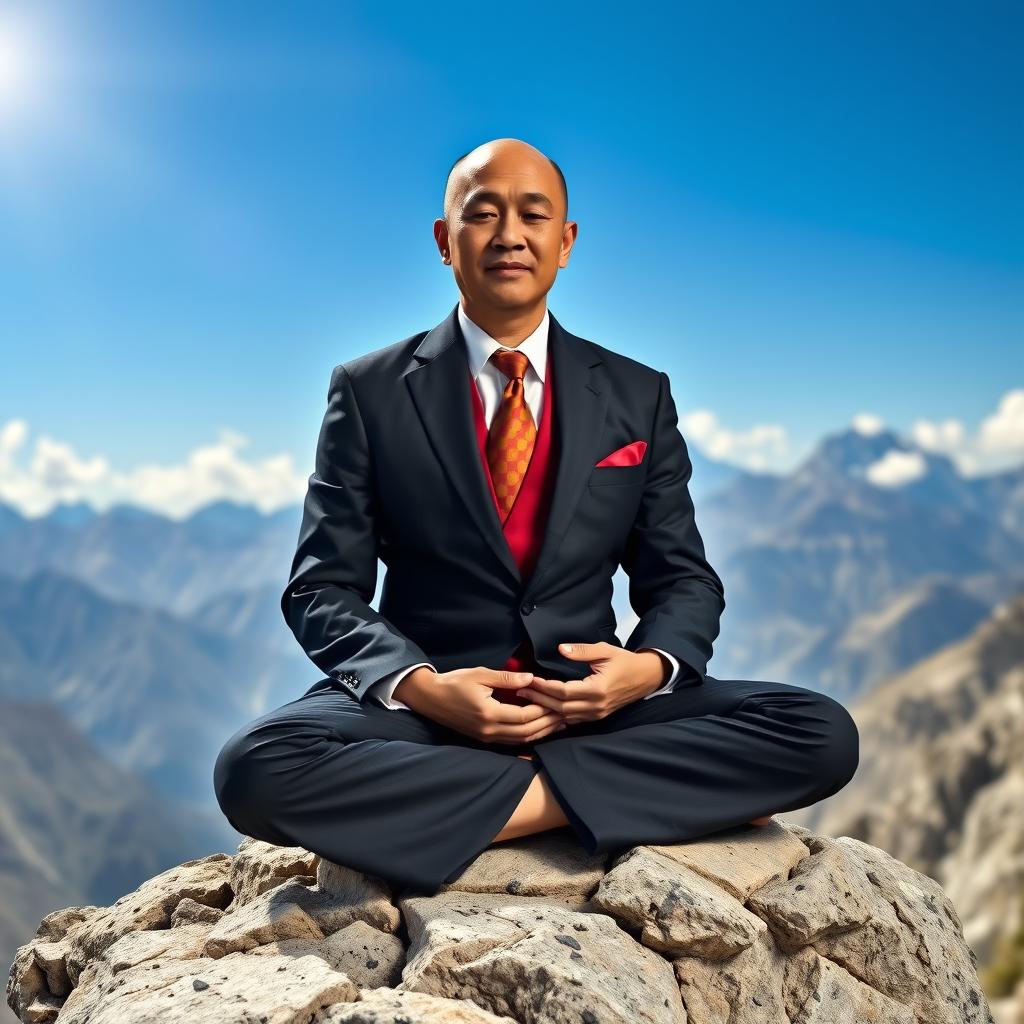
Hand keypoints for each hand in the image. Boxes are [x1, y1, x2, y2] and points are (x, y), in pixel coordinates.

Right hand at [394, 665, 568, 745]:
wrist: (430, 698)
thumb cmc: (454, 682)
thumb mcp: (480, 674)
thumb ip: (506, 678)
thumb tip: (531, 678)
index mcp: (489, 713)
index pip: (525, 716)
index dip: (544, 711)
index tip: (559, 702)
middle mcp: (489, 730)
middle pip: (526, 732)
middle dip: (548, 724)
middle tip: (566, 715)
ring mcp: (486, 737)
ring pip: (520, 740)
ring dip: (541, 733)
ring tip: (558, 723)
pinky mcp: (484, 738)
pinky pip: (511, 741)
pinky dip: (528, 736)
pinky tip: (538, 730)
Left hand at [515, 643, 667, 723]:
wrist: (646, 677)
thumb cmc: (625, 661)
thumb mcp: (605, 650)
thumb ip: (582, 650)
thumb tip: (561, 649)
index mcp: (598, 689)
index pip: (563, 691)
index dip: (544, 687)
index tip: (529, 679)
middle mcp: (596, 706)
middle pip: (560, 707)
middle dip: (539, 699)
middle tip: (520, 691)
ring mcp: (597, 714)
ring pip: (565, 716)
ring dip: (545, 709)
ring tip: (527, 699)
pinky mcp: (597, 717)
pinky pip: (573, 720)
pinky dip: (557, 716)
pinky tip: (544, 711)